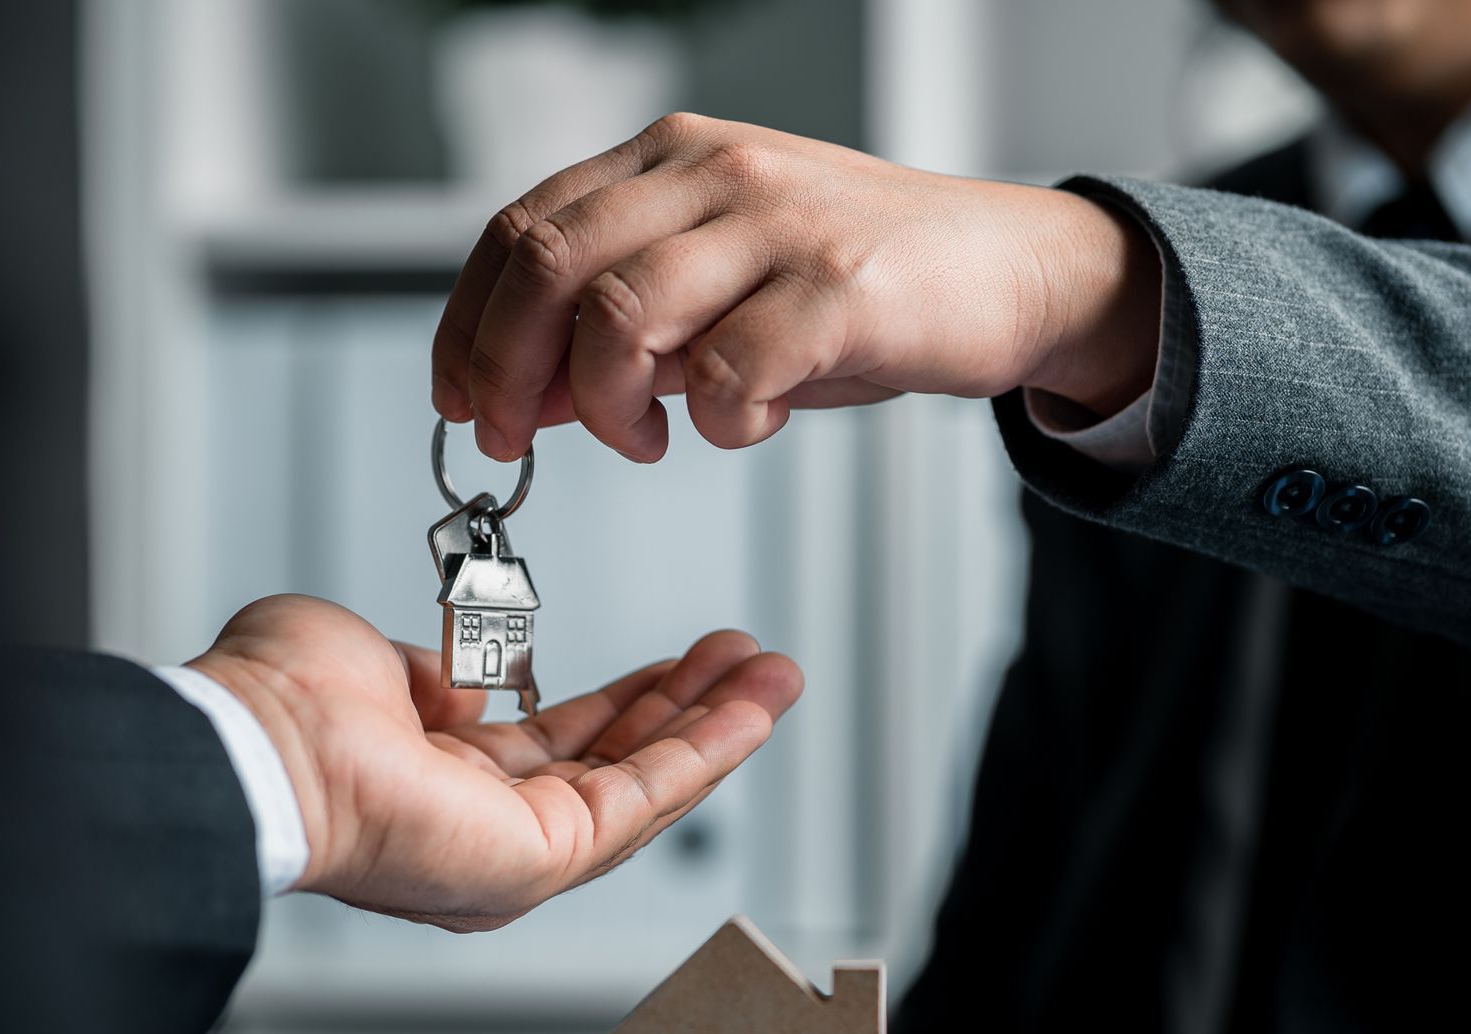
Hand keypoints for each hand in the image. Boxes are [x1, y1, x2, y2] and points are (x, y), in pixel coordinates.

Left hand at [186, 595, 801, 930]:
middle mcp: (482, 829)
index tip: (676, 663)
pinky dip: (706, 753)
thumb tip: (469, 683)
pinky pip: (643, 801)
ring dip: (717, 729)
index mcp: (438, 781)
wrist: (262, 745)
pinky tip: (750, 710)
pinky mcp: (542, 863)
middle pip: (615, 768)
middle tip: (746, 663)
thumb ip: (430, 670)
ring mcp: (514, 856)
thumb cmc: (281, 705)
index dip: (625, 701)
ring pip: (643, 788)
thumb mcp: (369, 656)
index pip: (556, 745)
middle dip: (689, 711)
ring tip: (774, 676)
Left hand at [432, 113, 1160, 461]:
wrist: (1012, 270)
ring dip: (607, 404)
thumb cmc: (864, 285)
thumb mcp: (728, 286)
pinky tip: (741, 424)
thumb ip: (630, 326)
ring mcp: (778, 224)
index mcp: (674, 158)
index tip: (459, 397)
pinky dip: (714, 422)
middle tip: (514, 437)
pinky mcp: (840, 289)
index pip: (524, 228)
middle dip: (506, 368)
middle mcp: (716, 172)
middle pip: (550, 263)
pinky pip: (727, 371)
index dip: (469, 322)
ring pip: (620, 314)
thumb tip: (528, 392)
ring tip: (646, 437)